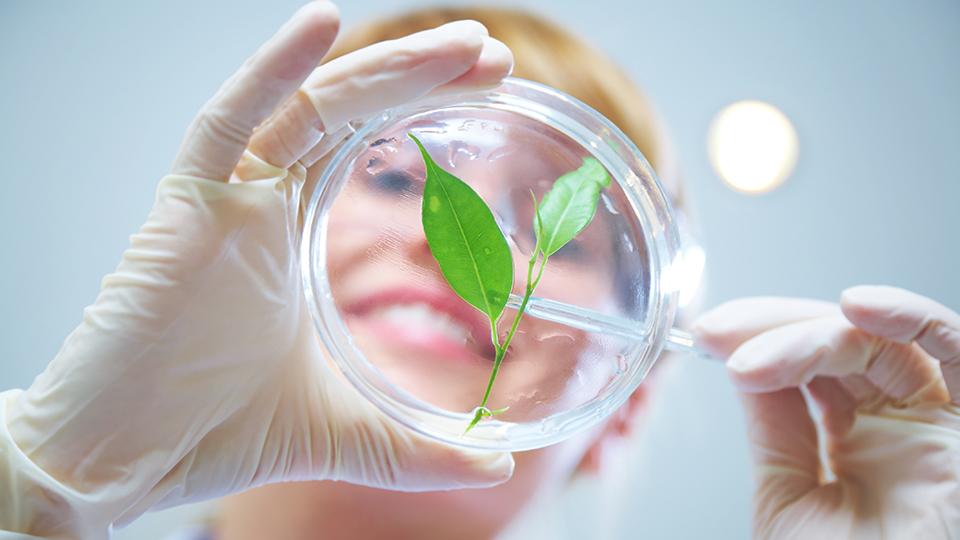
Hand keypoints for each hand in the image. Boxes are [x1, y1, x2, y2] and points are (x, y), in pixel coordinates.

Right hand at [0, 2, 513, 536]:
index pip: (368, 151)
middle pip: (351, 116)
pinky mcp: (185, 206)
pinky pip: (228, 122)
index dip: (427, 116)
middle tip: (496, 56)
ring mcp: (225, 199)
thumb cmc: (211, 432)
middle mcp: (262, 205)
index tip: (494, 96)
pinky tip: (321, 23)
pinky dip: (272, 72)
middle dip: (424, 77)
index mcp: (292, 238)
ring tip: (462, 42)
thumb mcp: (340, 430)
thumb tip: (496, 472)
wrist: (117, 464)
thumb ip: (415, 449)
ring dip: (384, 69)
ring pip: (309, 108)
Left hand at [694, 285, 959, 538]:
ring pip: (882, 342)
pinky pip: (957, 352)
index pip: (811, 361)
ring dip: (813, 335)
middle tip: (718, 337)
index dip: (761, 337)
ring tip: (752, 357)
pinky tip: (855, 306)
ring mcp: (939, 425)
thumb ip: (777, 427)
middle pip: (842, 341)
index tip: (710, 335)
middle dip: (773, 330)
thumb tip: (746, 361)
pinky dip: (912, 318)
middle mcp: (903, 425)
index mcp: (860, 440)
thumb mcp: (788, 496)